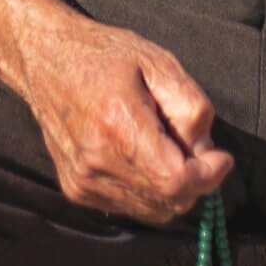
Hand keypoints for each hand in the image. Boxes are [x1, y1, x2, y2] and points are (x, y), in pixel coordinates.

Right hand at [10, 16, 233, 225]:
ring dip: (170, 187)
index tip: (220, 157)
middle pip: (169, 201)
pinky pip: (130, 207)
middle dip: (192, 179)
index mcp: (119, 126)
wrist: (44, 58)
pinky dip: (146, 190)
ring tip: (161, 146)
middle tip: (189, 143)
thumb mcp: (159, 63)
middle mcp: (97, 162)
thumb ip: (191, 108)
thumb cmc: (103, 55)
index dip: (208, 176)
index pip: (176, 182)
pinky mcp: (76, 190)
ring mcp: (84, 181)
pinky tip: (138, 155)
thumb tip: (205, 151)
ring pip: (152, 210)